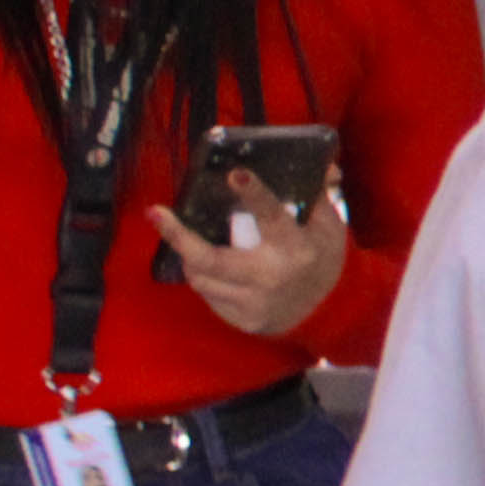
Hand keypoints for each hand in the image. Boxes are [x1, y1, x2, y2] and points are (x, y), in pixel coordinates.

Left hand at [149, 167, 350, 339]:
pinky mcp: (241, 318)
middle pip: (211, 258)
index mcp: (296, 247)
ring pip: (200, 276)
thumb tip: (324, 166)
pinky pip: (208, 294)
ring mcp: (253, 301)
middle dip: (178, 235)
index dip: (254, 194)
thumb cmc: (324, 259)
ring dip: (189, 255)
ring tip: (186, 240)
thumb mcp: (330, 227)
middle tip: (154, 212)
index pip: (273, 217)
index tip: (235, 174)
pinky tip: (211, 269)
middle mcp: (270, 275)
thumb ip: (320, 196)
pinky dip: (204, 276)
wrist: (326, 312)